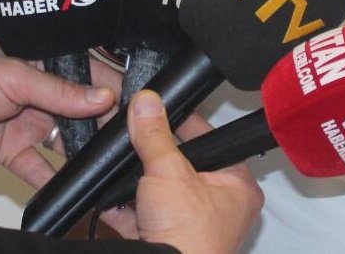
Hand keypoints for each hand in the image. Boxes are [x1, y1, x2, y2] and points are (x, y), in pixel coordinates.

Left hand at [0, 41, 117, 188]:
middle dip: (102, 121)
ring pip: (65, 139)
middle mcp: (38, 91)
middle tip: (123, 135)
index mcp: (42, 61)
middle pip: (82, 108)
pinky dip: (52, 178)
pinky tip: (70, 186)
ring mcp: (27, 122)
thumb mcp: (15, 77)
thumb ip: (60, 91)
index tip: (133, 101)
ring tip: (103, 160)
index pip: (87, 72)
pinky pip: (39, 167)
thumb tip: (103, 97)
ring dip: (81, 149)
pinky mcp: (12, 151)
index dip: (110, 85)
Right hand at [124, 91, 262, 253]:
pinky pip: (141, 217)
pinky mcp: (164, 243)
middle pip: (181, 166)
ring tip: (119, 161)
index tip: (161, 108)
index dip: (184, 122)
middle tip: (135, 133)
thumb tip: (147, 104)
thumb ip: (155, 136)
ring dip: (135, 181)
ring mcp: (190, 226)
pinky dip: (123, 207)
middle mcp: (219, 207)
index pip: (211, 140)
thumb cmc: (189, 239)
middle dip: (153, 154)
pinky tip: (108, 195)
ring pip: (159, 192)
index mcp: (237, 185)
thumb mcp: (169, 173)